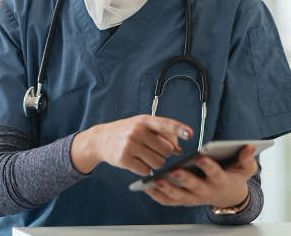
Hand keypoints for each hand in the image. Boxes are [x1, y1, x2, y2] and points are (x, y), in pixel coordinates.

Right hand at [71, 115, 191, 174]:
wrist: (100, 139)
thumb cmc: (127, 132)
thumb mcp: (143, 127)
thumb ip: (163, 135)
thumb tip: (179, 150)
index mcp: (145, 120)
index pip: (165, 124)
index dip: (179, 129)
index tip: (189, 134)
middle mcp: (138, 131)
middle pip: (166, 150)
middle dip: (163, 153)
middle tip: (152, 149)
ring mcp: (130, 145)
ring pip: (158, 162)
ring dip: (155, 162)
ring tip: (143, 155)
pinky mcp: (124, 159)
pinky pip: (146, 170)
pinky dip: (144, 169)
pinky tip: (136, 161)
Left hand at [144, 144, 256, 208]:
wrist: (227, 195)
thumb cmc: (233, 177)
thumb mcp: (245, 169)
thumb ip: (247, 158)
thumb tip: (249, 146)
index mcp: (221, 182)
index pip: (215, 174)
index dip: (209, 166)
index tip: (201, 157)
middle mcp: (206, 192)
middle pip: (194, 187)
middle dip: (184, 179)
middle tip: (173, 170)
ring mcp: (194, 198)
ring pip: (179, 196)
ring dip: (167, 189)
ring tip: (155, 180)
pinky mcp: (184, 201)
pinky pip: (169, 201)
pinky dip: (158, 196)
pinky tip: (147, 187)